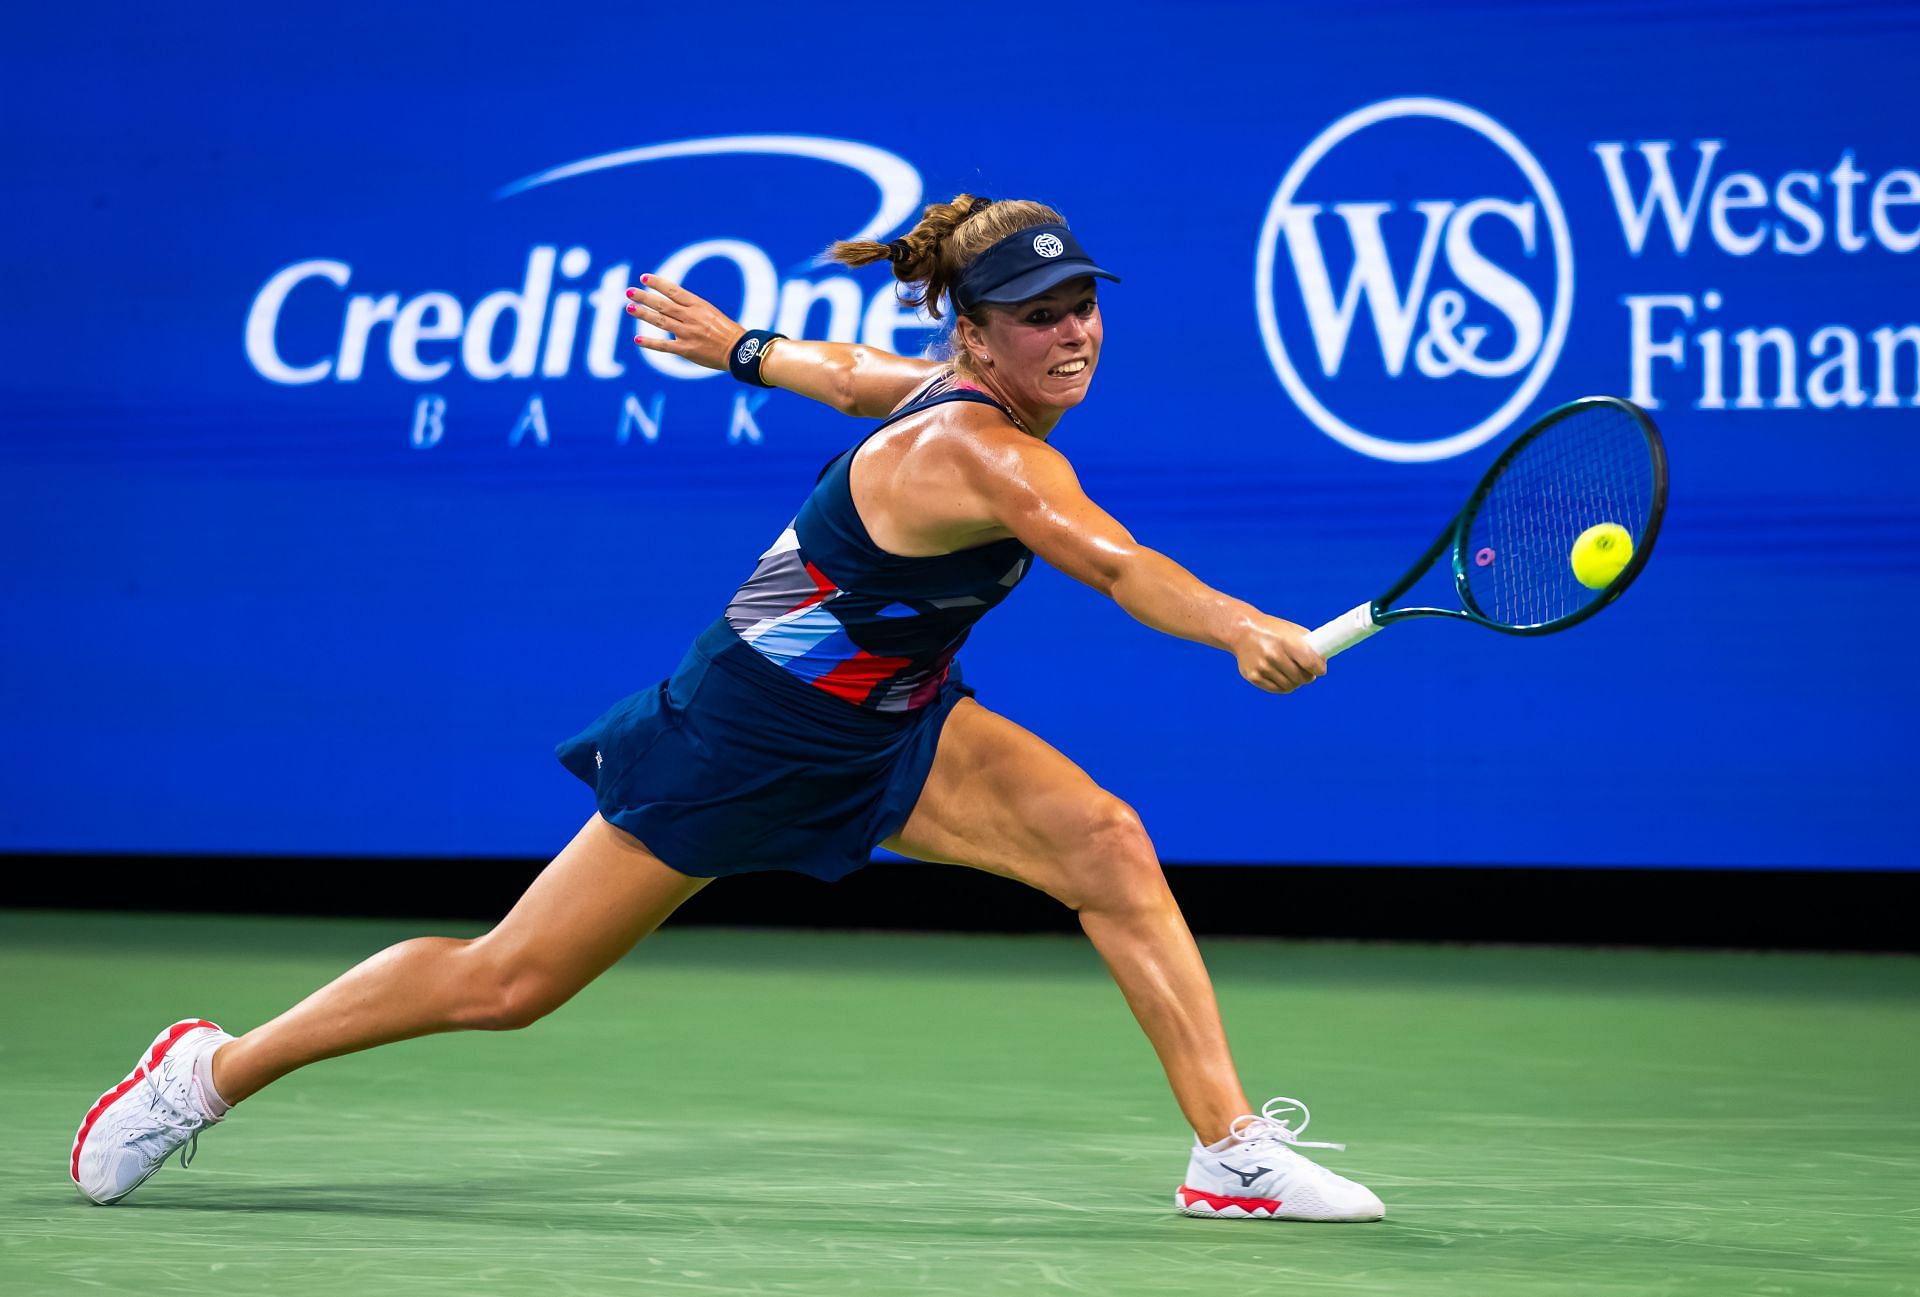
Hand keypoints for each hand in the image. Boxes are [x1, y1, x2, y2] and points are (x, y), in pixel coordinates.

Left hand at [624, 275, 747, 371]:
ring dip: (643, 314)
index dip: (657, 283)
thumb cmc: (727, 331)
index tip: (644, 278)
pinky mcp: (687, 349)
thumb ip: (691, 309)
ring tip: (629, 308)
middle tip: (629, 292)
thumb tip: (670, 305)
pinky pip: (664, 346)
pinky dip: (650, 343)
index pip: (674, 290)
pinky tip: (637, 340)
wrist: (740, 351)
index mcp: (698, 305)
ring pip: (660, 321)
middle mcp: (691, 317)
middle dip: (645, 297)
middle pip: (663, 305)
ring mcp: (688, 333)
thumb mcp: (711, 313)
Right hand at [1231, 612, 1327, 693]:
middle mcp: (1273, 655)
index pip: (1310, 663)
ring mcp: (1262, 667)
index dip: (1319, 669)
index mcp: (1285, 641)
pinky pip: (1277, 689)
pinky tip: (1283, 677)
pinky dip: (1283, 685)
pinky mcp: (1254, 677)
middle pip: (1301, 677)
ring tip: (1294, 675)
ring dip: (1296, 682)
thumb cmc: (1271, 630)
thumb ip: (1308, 644)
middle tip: (1308, 674)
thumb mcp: (1290, 630)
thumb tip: (1323, 660)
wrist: (1241, 631)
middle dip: (1308, 677)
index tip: (1320, 670)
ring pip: (1290, 686)